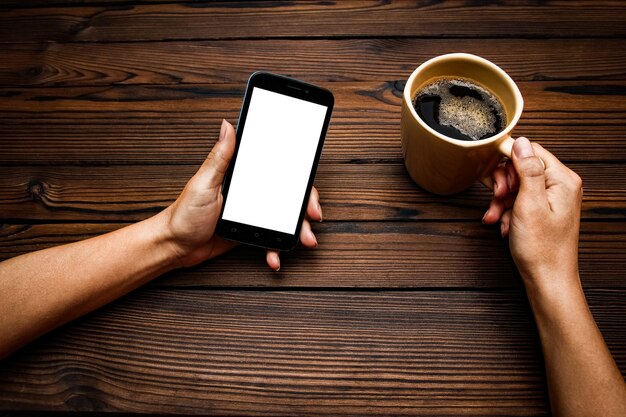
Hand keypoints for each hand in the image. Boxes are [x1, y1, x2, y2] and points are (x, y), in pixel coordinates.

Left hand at [162, 119, 321, 268]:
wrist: (175, 247)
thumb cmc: (183, 215)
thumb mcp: (203, 183)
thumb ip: (219, 157)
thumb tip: (227, 126)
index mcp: (242, 175)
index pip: (277, 170)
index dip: (298, 178)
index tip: (308, 190)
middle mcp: (251, 192)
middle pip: (288, 195)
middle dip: (305, 207)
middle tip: (312, 217)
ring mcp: (253, 213)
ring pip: (284, 218)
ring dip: (296, 230)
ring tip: (303, 241)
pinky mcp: (250, 232)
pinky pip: (270, 239)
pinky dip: (275, 248)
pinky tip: (275, 257)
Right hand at [482, 137, 582, 290]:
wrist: (547, 279)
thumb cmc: (541, 249)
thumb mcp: (529, 204)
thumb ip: (527, 170)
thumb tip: (521, 142)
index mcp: (563, 180)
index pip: (531, 151)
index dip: (508, 162)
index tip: (494, 177)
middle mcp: (561, 186)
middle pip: (522, 168)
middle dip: (503, 184)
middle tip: (498, 199)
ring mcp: (552, 199)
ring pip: (517, 186)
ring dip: (501, 201)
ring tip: (496, 217)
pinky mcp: (543, 211)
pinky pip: (519, 201)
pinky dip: (507, 211)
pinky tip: (503, 225)